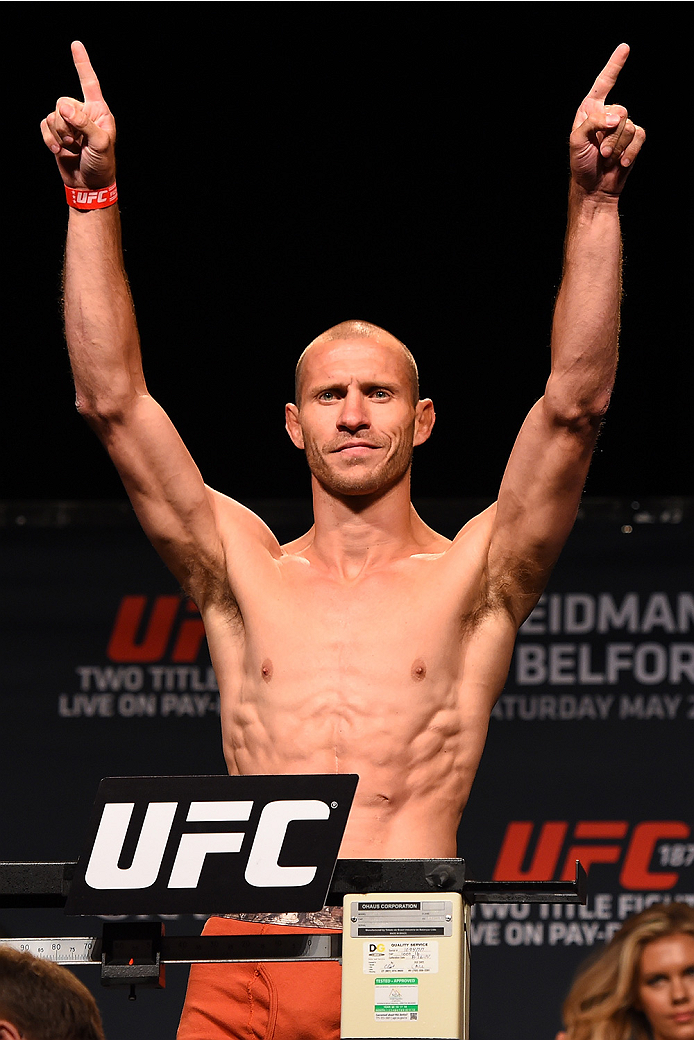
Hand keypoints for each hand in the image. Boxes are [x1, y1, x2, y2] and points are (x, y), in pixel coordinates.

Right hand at [40, 41, 115, 188]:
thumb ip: (83, 123)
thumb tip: (63, 107)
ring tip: (70, 147)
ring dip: (58, 133)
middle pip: (63, 101)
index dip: (82, 64)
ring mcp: (69, 124)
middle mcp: (84, 114)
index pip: (90, 83)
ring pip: (52, 114)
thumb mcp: (100, 144)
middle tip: (75, 141)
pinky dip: (49, 138)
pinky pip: (44, 125)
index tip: (75, 44)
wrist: (89, 186)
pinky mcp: (57, 134)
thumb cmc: (102, 165)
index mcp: (99, 112)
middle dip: (65, 122)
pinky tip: (58, 150)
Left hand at [570, 44, 644, 195]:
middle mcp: (607, 115)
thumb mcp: (577, 141)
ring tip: (606, 158)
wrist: (593, 187)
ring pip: (630, 126)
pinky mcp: (633, 140)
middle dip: (610, 135)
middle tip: (599, 152)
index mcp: (590, 110)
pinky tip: (622, 163)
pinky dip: (631, 151)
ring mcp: (622, 128)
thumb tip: (617, 118)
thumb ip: (593, 122)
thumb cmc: (580, 164)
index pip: (604, 83)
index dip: (614, 65)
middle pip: (621, 111)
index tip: (625, 48)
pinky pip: (640, 137)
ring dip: (617, 147)